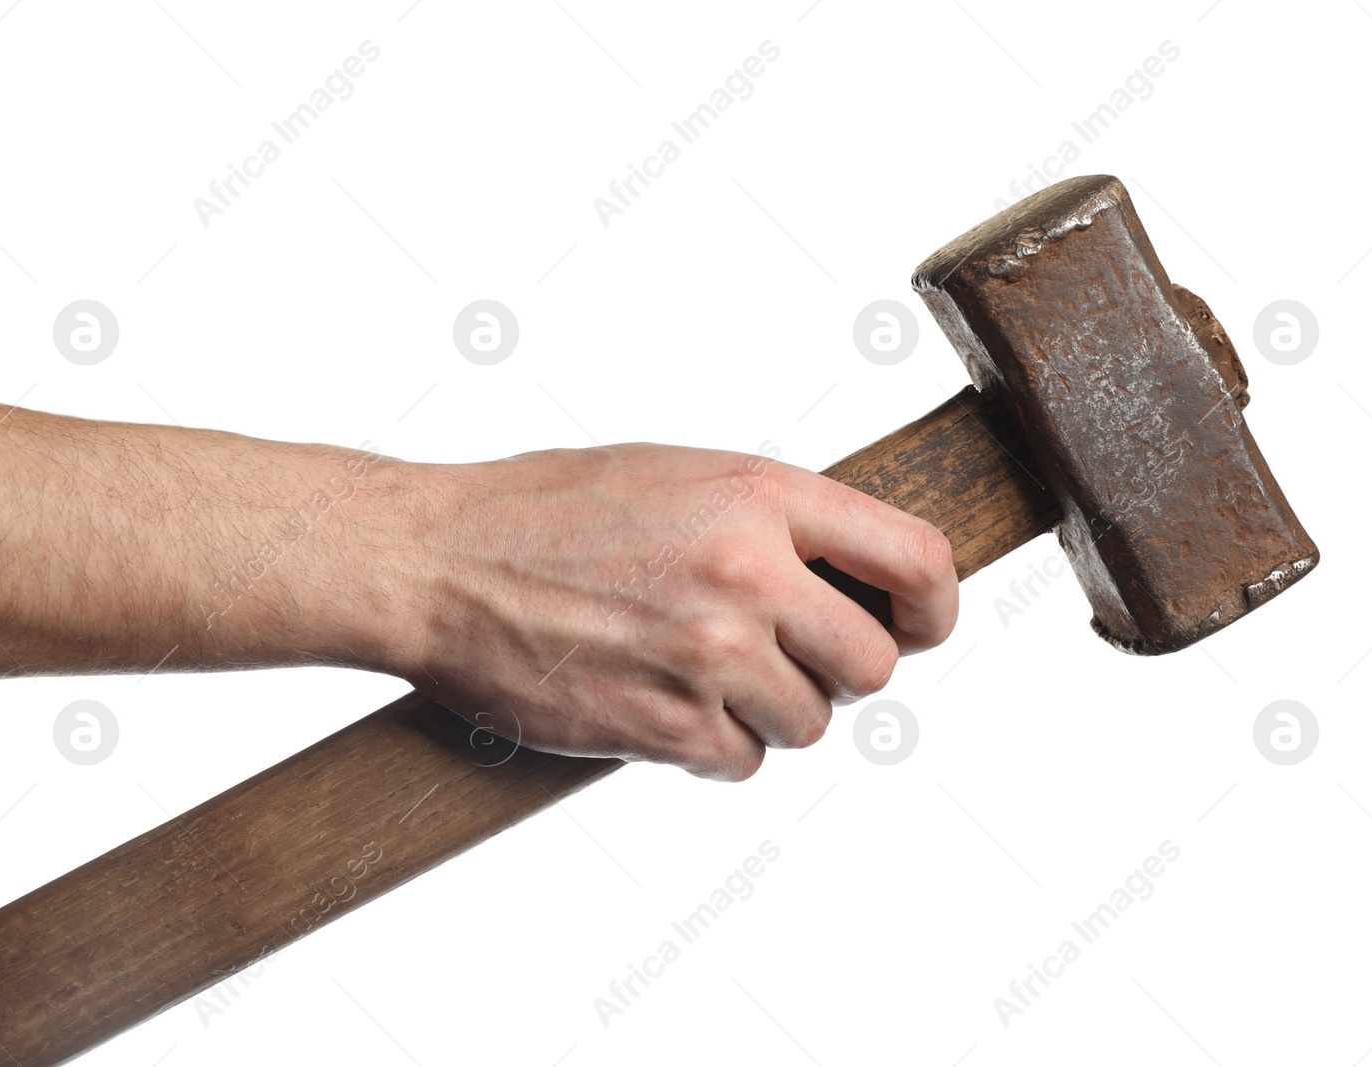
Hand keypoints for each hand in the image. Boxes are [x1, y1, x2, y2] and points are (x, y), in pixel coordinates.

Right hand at [387, 444, 957, 779]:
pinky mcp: (664, 728)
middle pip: (873, 666)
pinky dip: (714, 748)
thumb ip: (773, 516)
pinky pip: (743, 763)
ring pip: (810, 724)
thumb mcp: (678, 473)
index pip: (918, 558)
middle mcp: (749, 576)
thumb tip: (857, 576)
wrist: (436, 563)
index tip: (920, 627)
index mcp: (762, 495)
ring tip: (698, 673)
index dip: (936, 607)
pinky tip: (663, 706)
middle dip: (836, 671)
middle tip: (783, 659)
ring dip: (768, 712)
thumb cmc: (548, 509)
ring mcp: (708, 657)